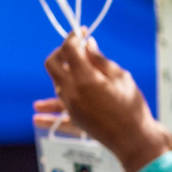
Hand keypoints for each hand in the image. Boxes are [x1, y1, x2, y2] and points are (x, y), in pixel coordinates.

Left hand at [40, 34, 171, 171]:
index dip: (74, 36)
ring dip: (60, 72)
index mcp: (85, 78)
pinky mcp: (75, 119)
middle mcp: (72, 92)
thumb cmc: (132, 107)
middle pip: (53, 64)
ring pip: (55, 84)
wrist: (135, 139)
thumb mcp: (120, 77)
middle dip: (61, 52)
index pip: (70, 49)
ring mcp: (71, 107)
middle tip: (75, 48)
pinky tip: (36, 117)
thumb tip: (87, 45)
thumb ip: (100, 60)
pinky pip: (58, 115)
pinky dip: (48, 116)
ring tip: (69, 65)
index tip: (82, 32)